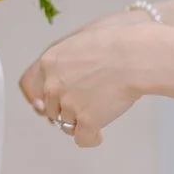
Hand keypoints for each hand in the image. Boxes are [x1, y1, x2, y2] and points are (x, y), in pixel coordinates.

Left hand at [18, 24, 144, 148]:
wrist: (136, 55)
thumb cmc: (119, 39)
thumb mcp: (85, 33)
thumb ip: (74, 50)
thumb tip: (77, 60)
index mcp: (50, 62)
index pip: (37, 88)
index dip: (52, 95)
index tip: (61, 100)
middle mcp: (53, 85)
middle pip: (52, 108)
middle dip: (66, 109)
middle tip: (85, 105)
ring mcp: (69, 104)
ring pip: (67, 124)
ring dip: (80, 122)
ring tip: (98, 114)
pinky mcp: (86, 121)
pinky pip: (83, 139)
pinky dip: (91, 138)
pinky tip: (99, 134)